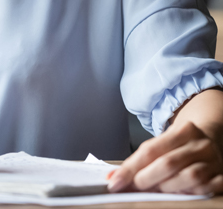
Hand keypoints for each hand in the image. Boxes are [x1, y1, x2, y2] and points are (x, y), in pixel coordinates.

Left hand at [108, 121, 222, 194]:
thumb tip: (114, 177)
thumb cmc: (183, 144)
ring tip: (157, 191)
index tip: (114, 182)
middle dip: (146, 179)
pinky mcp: (222, 177)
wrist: (215, 139)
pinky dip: (189, 194)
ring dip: (167, 188)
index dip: (130, 168)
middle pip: (168, 163)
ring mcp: (214, 161)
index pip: (150, 150)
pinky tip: (179, 194)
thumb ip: (141, 158)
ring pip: (188, 177)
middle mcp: (201, 145)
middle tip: (134, 188)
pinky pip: (206, 189)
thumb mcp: (164, 143)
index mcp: (184, 131)